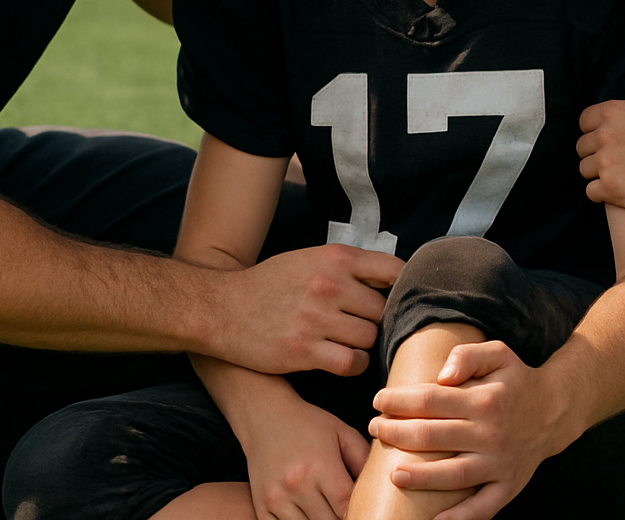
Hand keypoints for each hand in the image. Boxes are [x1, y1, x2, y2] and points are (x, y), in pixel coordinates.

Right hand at [220, 243, 402, 375]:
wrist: (221, 308)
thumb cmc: (270, 285)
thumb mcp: (309, 259)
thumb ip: (348, 267)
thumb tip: (394, 279)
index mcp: (334, 258)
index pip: (394, 271)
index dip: (402, 288)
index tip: (398, 300)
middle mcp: (329, 285)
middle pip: (383, 311)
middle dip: (376, 322)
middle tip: (360, 327)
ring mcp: (316, 319)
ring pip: (369, 338)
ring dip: (363, 345)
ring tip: (346, 342)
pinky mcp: (304, 350)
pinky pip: (351, 363)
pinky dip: (353, 365)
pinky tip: (342, 360)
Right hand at [237, 395, 370, 519]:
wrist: (265, 417)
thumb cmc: (308, 424)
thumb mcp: (342, 433)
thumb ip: (363, 460)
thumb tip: (381, 487)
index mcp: (321, 466)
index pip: (347, 506)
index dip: (360, 512)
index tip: (367, 509)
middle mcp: (297, 485)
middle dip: (342, 519)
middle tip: (348, 511)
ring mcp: (276, 499)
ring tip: (328, 511)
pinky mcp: (262, 507)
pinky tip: (308, 516)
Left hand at [367, 341, 565, 519]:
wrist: (556, 409)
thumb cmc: (517, 380)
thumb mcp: (498, 353)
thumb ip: (467, 356)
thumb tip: (441, 376)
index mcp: (485, 400)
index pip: (430, 399)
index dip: (398, 400)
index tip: (378, 400)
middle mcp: (491, 433)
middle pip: (433, 436)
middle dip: (396, 432)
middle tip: (374, 428)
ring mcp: (499, 463)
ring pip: (452, 475)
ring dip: (419, 476)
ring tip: (393, 473)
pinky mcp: (508, 486)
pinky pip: (482, 508)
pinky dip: (459, 518)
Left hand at [577, 29, 624, 220]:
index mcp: (613, 111)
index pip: (585, 119)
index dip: (599, 128)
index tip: (617, 137)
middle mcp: (604, 136)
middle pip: (582, 145)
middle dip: (597, 151)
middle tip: (621, 157)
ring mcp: (605, 164)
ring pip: (584, 169)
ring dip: (597, 173)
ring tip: (622, 173)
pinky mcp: (610, 190)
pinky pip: (590, 192)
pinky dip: (602, 193)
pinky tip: (621, 190)